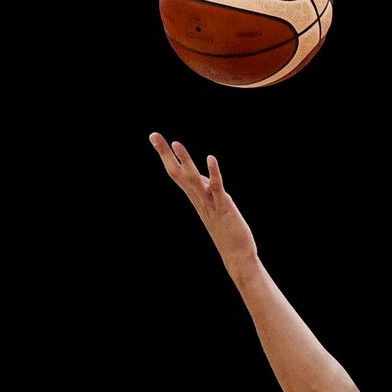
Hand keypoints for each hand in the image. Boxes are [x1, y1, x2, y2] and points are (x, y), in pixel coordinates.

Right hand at [149, 133, 255, 265]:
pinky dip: (213, 173)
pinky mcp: (224, 207)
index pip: (177, 174)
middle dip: (166, 154)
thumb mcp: (214, 207)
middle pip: (178, 174)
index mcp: (196, 199)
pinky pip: (216, 188)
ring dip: (185, 161)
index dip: (167, 156)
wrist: (237, 257)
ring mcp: (210, 204)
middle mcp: (199, 200)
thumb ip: (206, 192)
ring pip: (193, 180)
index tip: (155, 138)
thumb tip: (201, 178)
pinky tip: (210, 158)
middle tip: (153, 134)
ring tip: (175, 143)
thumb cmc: (228, 233)